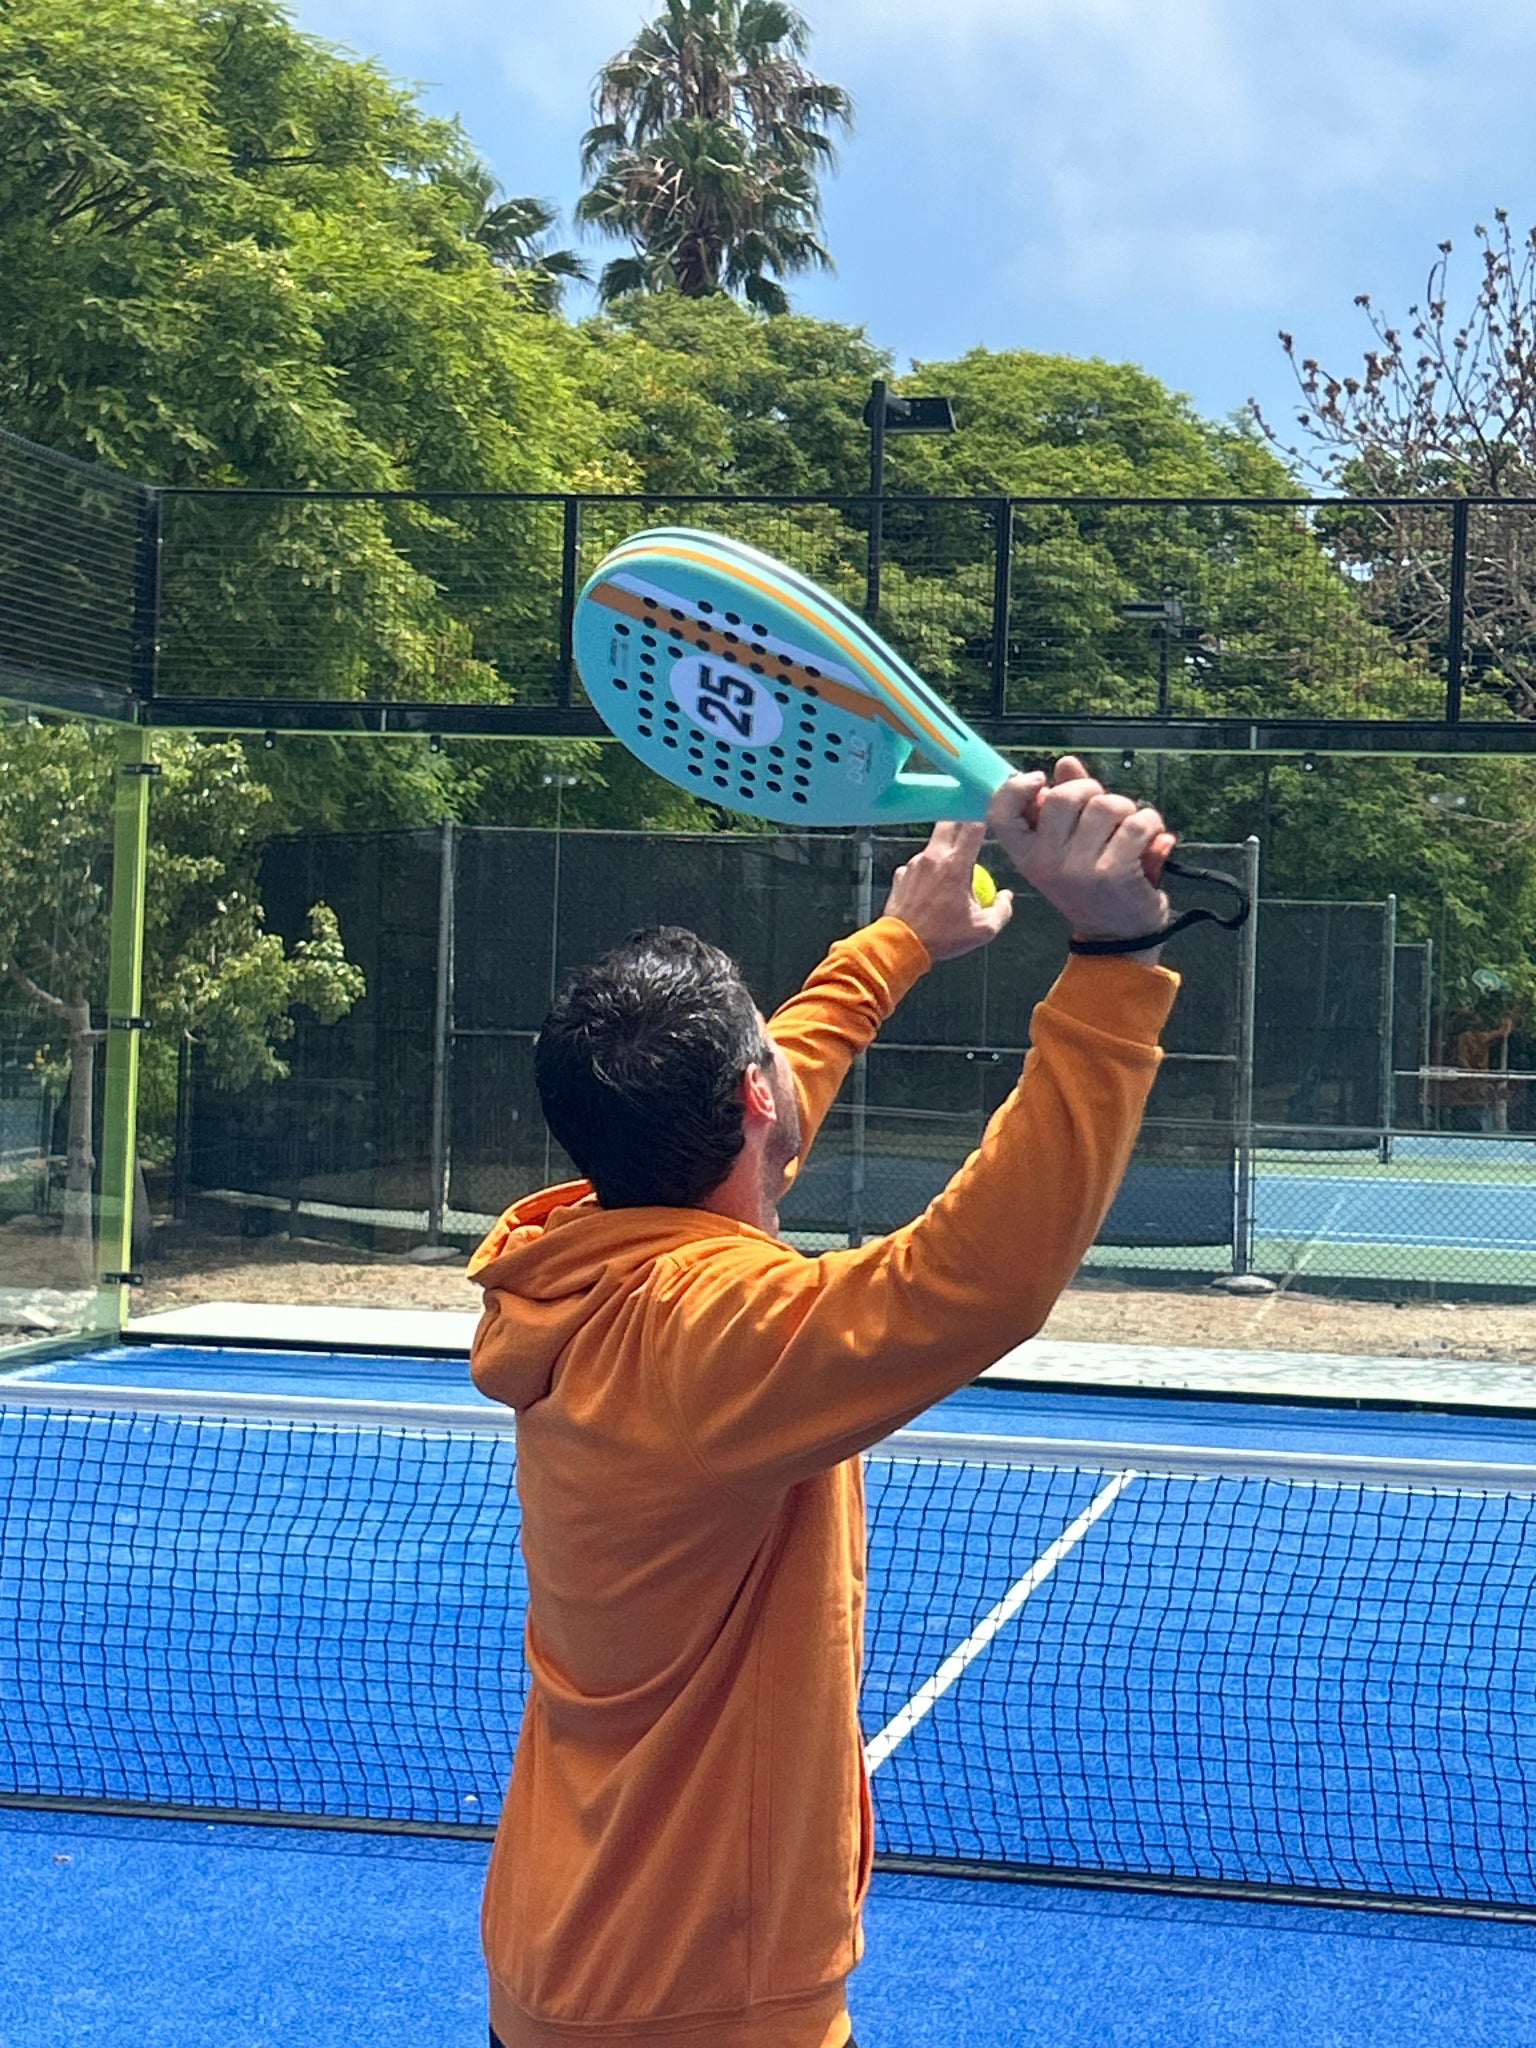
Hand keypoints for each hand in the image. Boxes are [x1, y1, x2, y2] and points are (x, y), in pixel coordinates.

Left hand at [884, 820, 1013, 962]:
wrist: (900, 946)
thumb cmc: (942, 938)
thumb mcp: (983, 930)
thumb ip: (1002, 910)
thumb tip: (1006, 896)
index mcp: (956, 865)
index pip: (973, 826)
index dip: (983, 815)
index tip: (990, 814)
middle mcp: (933, 857)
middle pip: (950, 822)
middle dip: (962, 819)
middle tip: (973, 826)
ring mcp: (913, 863)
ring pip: (934, 844)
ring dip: (946, 850)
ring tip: (953, 875)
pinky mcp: (901, 874)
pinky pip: (919, 864)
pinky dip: (928, 871)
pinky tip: (932, 891)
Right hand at [986, 757, 1171, 960]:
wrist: (1116, 939)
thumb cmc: (1093, 888)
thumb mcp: (1070, 849)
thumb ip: (1067, 804)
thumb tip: (1066, 763)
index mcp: (1027, 855)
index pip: (1000, 813)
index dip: (1015, 787)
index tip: (1041, 779)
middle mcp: (1046, 861)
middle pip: (1064, 796)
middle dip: (1094, 792)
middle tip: (1106, 813)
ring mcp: (1078, 868)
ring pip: (1106, 805)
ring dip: (1127, 810)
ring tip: (1130, 829)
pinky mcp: (1112, 871)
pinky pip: (1137, 823)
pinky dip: (1152, 824)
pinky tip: (1152, 840)